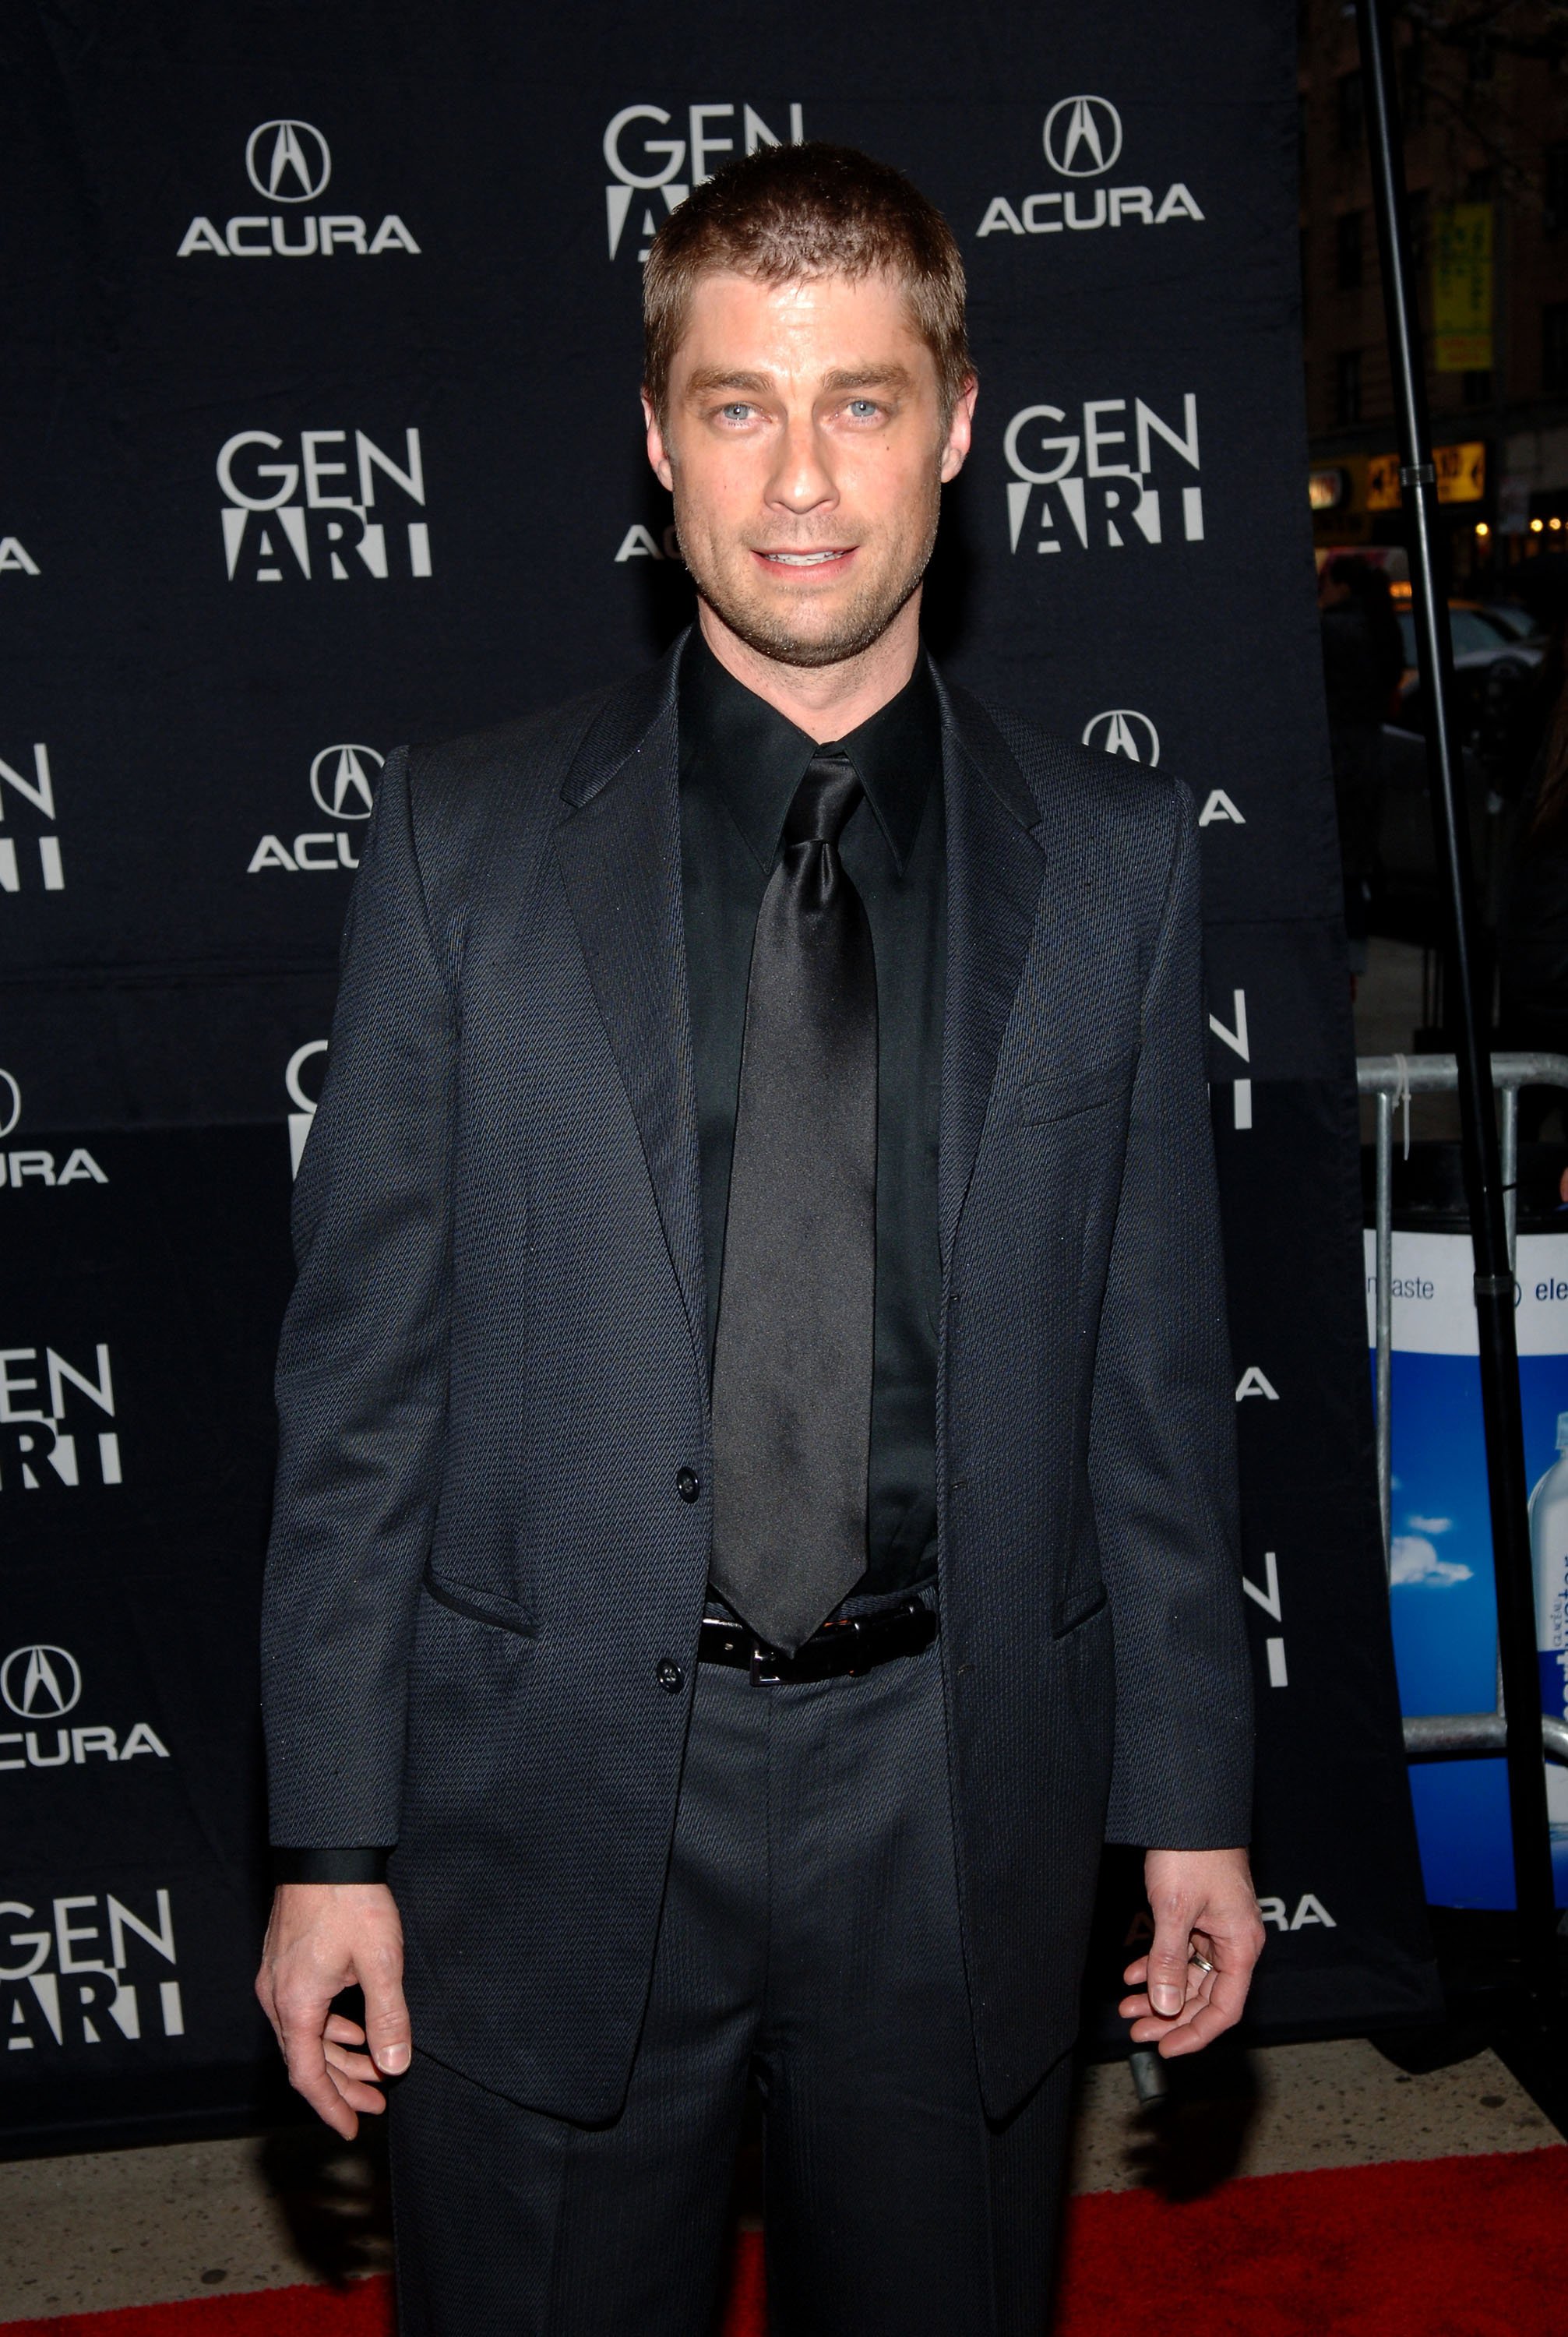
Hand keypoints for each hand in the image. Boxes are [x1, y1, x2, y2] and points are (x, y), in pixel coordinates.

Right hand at [255, 1882, 409, 2137]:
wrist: (325, 1849)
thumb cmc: (352, 1902)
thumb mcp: (381, 1962)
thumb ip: (388, 2017)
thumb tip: (395, 2066)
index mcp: (296, 2004)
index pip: (307, 2075)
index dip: (331, 2106)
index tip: (352, 2129)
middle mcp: (276, 1997)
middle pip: (305, 2059)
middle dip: (342, 2086)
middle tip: (377, 2104)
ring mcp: (276, 1978)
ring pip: (304, 2035)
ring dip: (338, 2056)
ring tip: (374, 2069)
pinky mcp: (283, 1962)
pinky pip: (302, 2012)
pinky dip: (329, 2029)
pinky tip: (353, 2029)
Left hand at [1119, 1846, 1264, 2059]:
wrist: (1188, 1808)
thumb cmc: (1191, 1852)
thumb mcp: (1174, 1909)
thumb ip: (1170, 1961)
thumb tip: (1167, 2007)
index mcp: (1240, 1946)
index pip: (1224, 2009)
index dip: (1196, 2034)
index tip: (1165, 2048)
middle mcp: (1234, 1942)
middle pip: (1206, 1997)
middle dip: (1170, 2017)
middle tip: (1136, 2028)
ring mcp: (1217, 1929)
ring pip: (1190, 1977)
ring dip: (1160, 1993)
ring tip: (1127, 2006)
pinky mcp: (1200, 1916)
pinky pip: (1181, 1952)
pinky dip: (1157, 1965)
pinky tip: (1132, 1975)